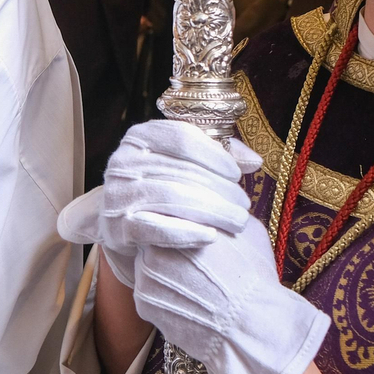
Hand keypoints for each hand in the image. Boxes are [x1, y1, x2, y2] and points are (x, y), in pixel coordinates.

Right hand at [58, 120, 261, 287]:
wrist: (120, 224)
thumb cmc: (160, 187)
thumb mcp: (182, 164)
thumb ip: (217, 157)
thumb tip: (255, 162)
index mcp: (140, 137)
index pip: (182, 138)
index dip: (214, 156)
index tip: (237, 174)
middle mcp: (123, 161)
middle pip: (182, 171)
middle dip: (220, 189)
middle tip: (244, 205)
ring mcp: (118, 194)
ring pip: (173, 198)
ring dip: (212, 211)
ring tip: (237, 221)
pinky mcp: (118, 227)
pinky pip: (158, 229)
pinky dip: (187, 233)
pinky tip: (212, 236)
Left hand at [134, 215, 329, 373]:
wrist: (250, 328)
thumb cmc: (254, 277)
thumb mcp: (245, 232)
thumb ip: (218, 215)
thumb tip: (211, 207)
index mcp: (179, 224)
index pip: (167, 215)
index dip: (181, 224)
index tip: (194, 234)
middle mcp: (154, 246)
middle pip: (153, 240)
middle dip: (169, 249)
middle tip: (194, 263)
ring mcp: (144, 277)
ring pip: (147, 267)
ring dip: (162, 272)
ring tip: (194, 285)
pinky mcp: (143, 305)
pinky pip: (148, 293)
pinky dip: (162, 297)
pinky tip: (188, 302)